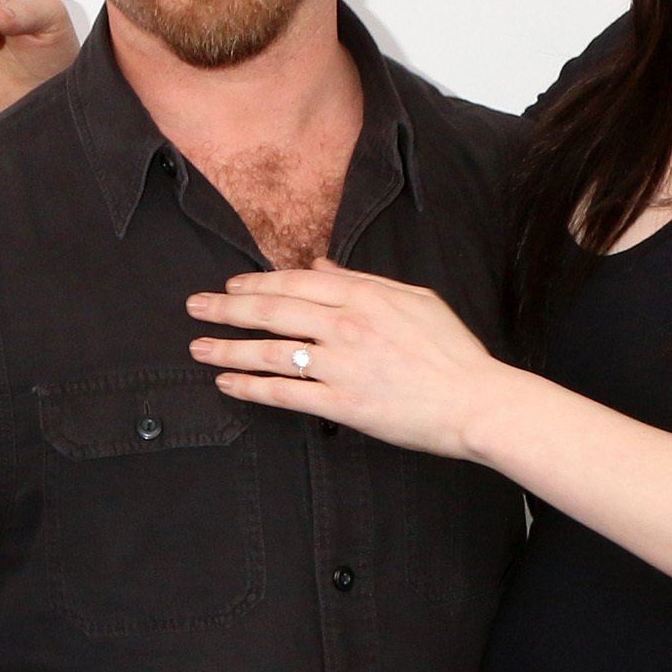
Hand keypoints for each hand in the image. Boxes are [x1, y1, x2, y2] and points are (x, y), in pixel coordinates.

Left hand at [189, 265, 518, 460]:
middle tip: (196, 307)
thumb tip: (321, 267)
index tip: (231, 287)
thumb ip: (363, 281)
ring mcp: (342, 366)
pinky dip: (251, 386)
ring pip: (270, 351)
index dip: (256, 284)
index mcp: (364, 295)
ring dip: (227, 347)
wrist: (475, 401)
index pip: (295, 283)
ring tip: (199, 346)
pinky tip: (227, 382)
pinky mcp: (342, 404)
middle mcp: (346, 325)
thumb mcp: (414, 300)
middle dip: (226, 308)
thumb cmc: (452, 352)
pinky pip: (284, 393)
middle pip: (272, 311)